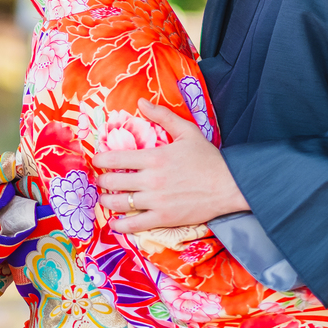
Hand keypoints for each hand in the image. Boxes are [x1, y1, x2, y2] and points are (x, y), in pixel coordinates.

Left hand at [92, 99, 249, 232]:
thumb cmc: (208, 158)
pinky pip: (134, 224)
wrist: (230, 185)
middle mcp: (151, 180)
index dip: (101, 159)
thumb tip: (140, 102)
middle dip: (102, 180)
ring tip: (104, 198)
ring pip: (119, 203)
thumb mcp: (187, 131)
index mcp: (154, 157)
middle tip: (100, 180)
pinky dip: (120, 225)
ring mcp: (156, 201)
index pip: (116, 158)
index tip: (98, 160)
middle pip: (113, 182)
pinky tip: (115, 222)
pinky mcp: (163, 218)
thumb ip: (162, 116)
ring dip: (106, 201)